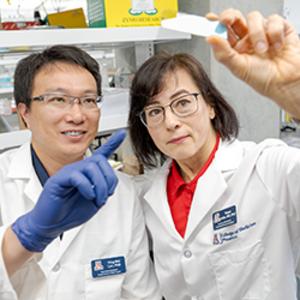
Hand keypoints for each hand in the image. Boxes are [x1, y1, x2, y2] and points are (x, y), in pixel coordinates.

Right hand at [12, 130, 125, 251]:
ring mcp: (68, 172)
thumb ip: (103, 189)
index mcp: (88, 173)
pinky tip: (88, 196)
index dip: (112, 143)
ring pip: (91, 167)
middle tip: (106, 195)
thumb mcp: (95, 200)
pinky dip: (87, 187)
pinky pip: (77, 176)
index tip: (122, 133)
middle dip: (109, 179)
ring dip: (100, 185)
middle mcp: (78, 169)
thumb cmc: (71, 211)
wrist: (52, 224)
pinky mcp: (59, 179)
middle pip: (100, 161)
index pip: (101, 154)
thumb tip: (109, 184)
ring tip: (97, 199)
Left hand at [206, 9, 299, 118]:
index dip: (216, 24)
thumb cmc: (263, 79)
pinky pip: (274, 20)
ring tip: (262, 50)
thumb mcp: (238, 68)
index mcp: (235, 49)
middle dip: (231, 17)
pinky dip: (274, 33)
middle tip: (228, 20)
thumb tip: (210, 39)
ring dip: (257, 34)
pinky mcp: (279, 28)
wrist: (286, 81)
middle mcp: (247, 39)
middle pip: (236, 18)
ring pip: (254, 18)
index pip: (223, 32)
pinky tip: (276, 46)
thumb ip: (223, 53)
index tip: (210, 19)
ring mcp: (263, 32)